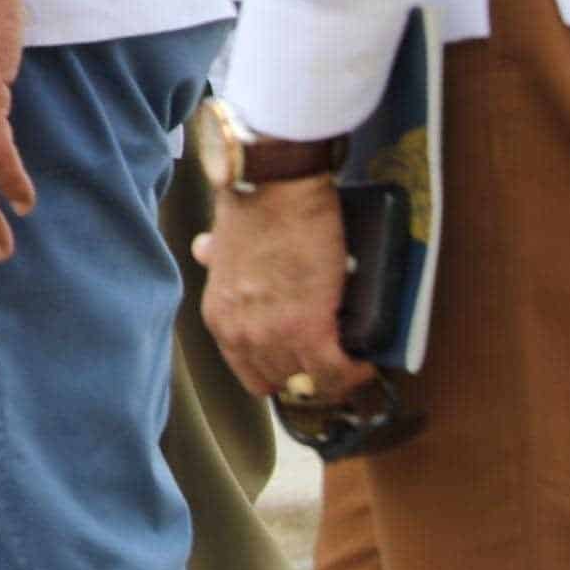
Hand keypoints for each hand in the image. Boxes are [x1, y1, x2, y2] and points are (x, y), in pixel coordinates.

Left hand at [195, 170, 375, 405]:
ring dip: (336, 373)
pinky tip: (366, 358)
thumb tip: (204, 250)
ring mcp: (272, 335)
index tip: (304, 362)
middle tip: (336, 358)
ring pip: (313, 383)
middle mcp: (240, 334)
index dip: (282, 370)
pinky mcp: (309, 330)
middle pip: (284, 380)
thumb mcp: (223, 240)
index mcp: (220, 316)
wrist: (274, 186)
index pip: (251, 373)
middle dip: (311, 373)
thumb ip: (215, 256)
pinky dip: (356, 370)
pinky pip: (337, 372)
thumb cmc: (252, 204)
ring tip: (354, 357)